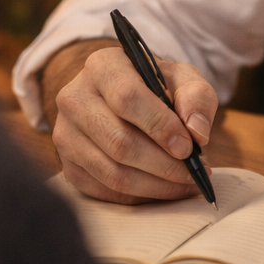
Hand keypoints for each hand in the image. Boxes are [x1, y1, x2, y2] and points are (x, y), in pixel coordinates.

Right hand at [46, 40, 218, 203]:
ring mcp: (66, 134)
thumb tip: (197, 132)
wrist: (123, 98)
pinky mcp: (68, 165)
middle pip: (119, 141)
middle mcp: (74, 98)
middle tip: (194, 173)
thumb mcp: (181, 79)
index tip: (188, 147)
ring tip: (186, 183)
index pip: (127, 98)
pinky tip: (164, 189)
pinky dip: (140, 196)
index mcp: (102, 66)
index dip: (160, 126)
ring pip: (112, 172)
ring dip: (155, 185)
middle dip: (163, 164)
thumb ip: (196, 97)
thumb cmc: (156, 87)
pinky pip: (105, 191)